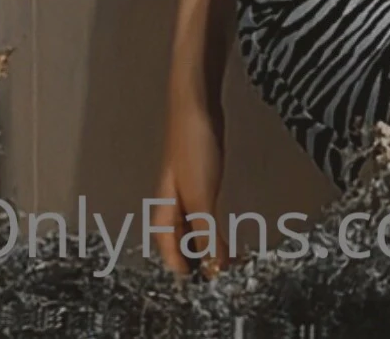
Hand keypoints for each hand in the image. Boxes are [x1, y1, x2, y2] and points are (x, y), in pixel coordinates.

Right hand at [153, 97, 227, 280]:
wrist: (195, 102)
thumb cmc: (192, 146)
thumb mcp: (201, 196)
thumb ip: (206, 233)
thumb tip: (214, 268)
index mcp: (164, 210)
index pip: (169, 252)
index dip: (185, 271)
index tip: (205, 286)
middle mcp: (170, 202)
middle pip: (178, 241)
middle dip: (196, 259)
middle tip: (219, 273)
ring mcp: (184, 187)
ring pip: (191, 225)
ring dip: (206, 241)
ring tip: (225, 257)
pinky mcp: (199, 174)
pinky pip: (202, 209)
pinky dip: (212, 223)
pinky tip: (222, 226)